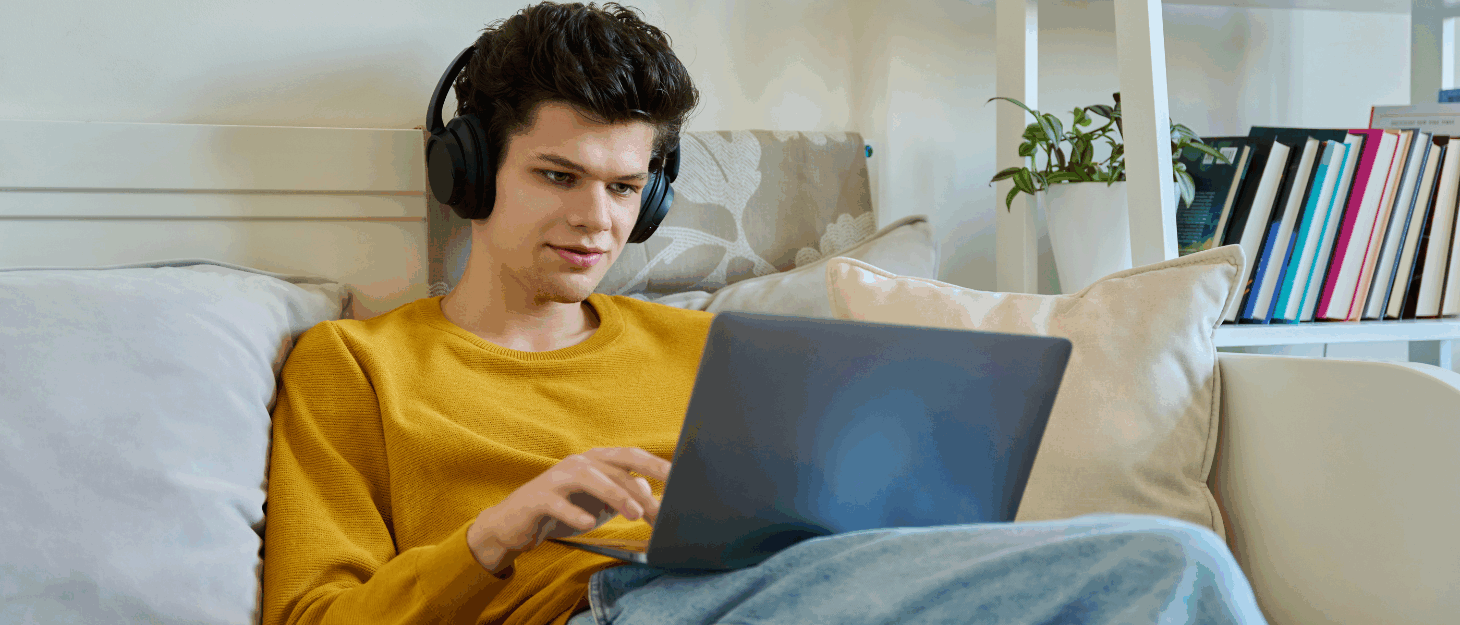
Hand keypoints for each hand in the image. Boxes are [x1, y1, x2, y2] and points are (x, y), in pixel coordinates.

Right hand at [466, 447, 669, 574]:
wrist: (515, 523)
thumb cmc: (563, 509)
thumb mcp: (598, 503)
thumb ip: (624, 494)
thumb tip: (651, 492)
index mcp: (597, 461)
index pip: (631, 457)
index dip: (656, 465)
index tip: (680, 478)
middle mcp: (579, 463)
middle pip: (615, 467)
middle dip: (641, 486)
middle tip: (662, 507)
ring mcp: (557, 478)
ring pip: (590, 478)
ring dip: (615, 495)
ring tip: (635, 514)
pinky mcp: (539, 498)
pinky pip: (559, 502)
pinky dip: (575, 513)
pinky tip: (588, 524)